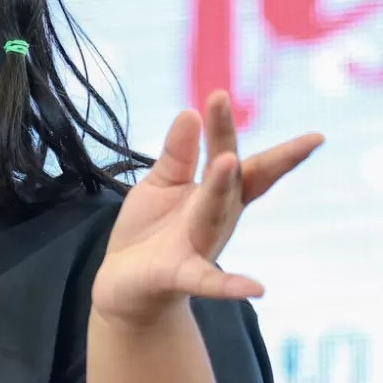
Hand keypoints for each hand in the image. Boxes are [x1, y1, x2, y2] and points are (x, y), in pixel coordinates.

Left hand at [91, 91, 321, 326]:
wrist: (126, 284)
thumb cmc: (151, 231)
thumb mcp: (161, 184)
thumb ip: (177, 153)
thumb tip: (190, 112)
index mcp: (214, 190)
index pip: (228, 154)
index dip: (226, 126)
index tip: (220, 92)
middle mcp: (217, 214)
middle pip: (231, 178)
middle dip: (230, 145)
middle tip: (225, 104)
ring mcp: (201, 244)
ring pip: (212, 213)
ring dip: (220, 188)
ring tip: (227, 163)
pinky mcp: (181, 274)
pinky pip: (208, 280)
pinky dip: (231, 285)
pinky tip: (256, 289)